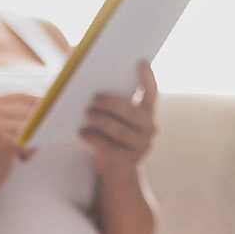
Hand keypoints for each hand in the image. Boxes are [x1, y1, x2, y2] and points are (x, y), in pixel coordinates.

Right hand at [0, 93, 38, 197]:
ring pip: (33, 124)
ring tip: (23, 151)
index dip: (40, 103)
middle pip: (31, 108)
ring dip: (34, 139)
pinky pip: (31, 140)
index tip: (52, 110)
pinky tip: (20, 158)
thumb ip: (9, 114)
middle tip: (42, 134)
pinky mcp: (4, 141)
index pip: (23, 95)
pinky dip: (30, 150)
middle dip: (41, 122)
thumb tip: (44, 109)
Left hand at [80, 61, 157, 181]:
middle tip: (93, 97)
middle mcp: (149, 127)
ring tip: (86, 113)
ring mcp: (141, 145)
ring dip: (102, 121)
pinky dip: (95, 139)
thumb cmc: (110, 137)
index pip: (151, 91)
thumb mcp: (114, 118)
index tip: (140, 61)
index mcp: (147, 112)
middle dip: (112, 103)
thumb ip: (110, 102)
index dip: (147, 76)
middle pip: (131, 112)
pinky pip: (110, 148)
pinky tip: (82, 132)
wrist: (117, 172)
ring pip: (120, 131)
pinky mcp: (129, 161)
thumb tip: (88, 77)